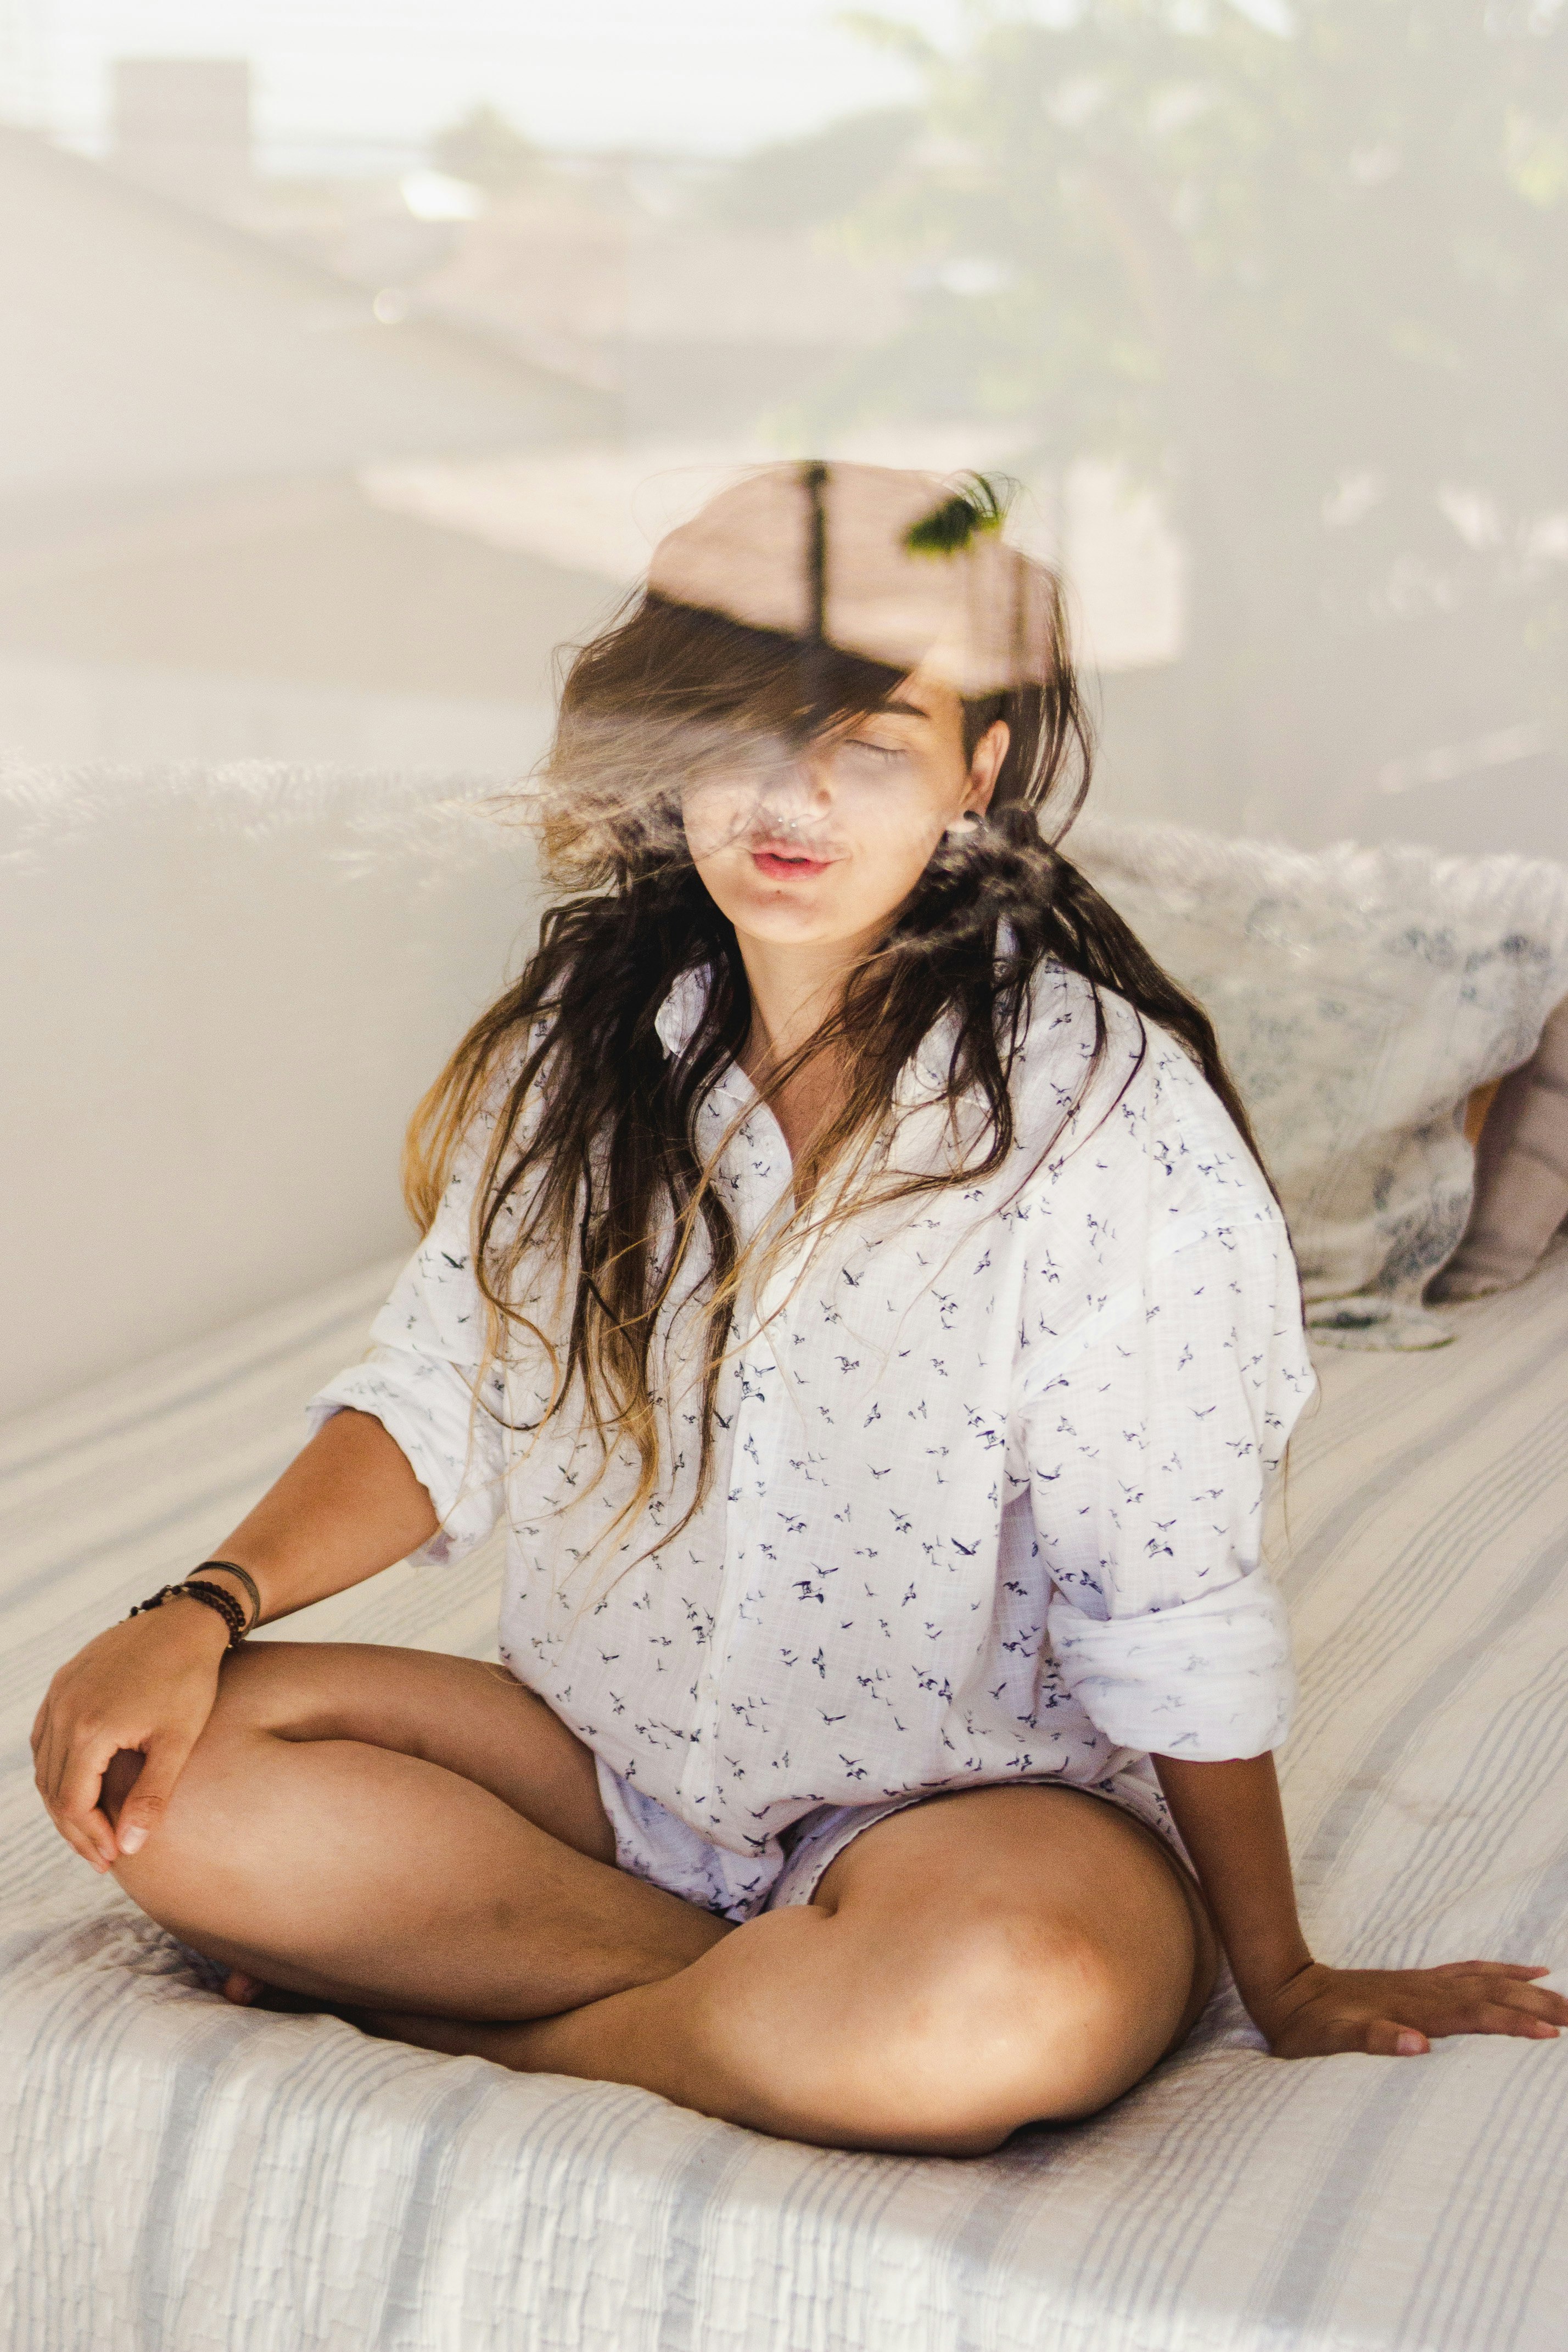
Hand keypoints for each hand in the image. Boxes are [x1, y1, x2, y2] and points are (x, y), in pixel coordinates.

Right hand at [31, 1601, 229, 1870]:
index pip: (72, 1804)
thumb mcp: (178, 1741)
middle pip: (53, 1790)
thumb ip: (152, 1796)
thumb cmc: (191, 1679)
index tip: (113, 1861)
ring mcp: (60, 1693)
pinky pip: (45, 1735)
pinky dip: (56, 1767)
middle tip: (102, 1856)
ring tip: (91, 1829)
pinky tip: (76, 1785)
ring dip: (63, 1801)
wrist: (187, 1620)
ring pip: (45, 1765)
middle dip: (76, 1829)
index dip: (90, 1838)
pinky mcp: (64, 1680)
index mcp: (89, 1729)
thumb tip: (128, 1848)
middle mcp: (64, 1710)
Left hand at [1250, 1957, 1567, 2057]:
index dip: (1512, 2023)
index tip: (1550, 2033)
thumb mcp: (1332, 2040)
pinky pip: (1472, 1972)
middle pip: (1491, 1994)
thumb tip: (1416, 2043)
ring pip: (1488, 1981)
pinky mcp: (1420, 1982)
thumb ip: (1373, 2039)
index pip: (1475, 2015)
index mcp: (1413, 2010)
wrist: (1285, 1990)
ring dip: (1528, 1989)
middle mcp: (1425, 1992)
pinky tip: (1525, 1972)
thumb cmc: (1310, 2027)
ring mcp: (1424, 1983)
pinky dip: (1502, 1971)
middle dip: (1537, 2005)